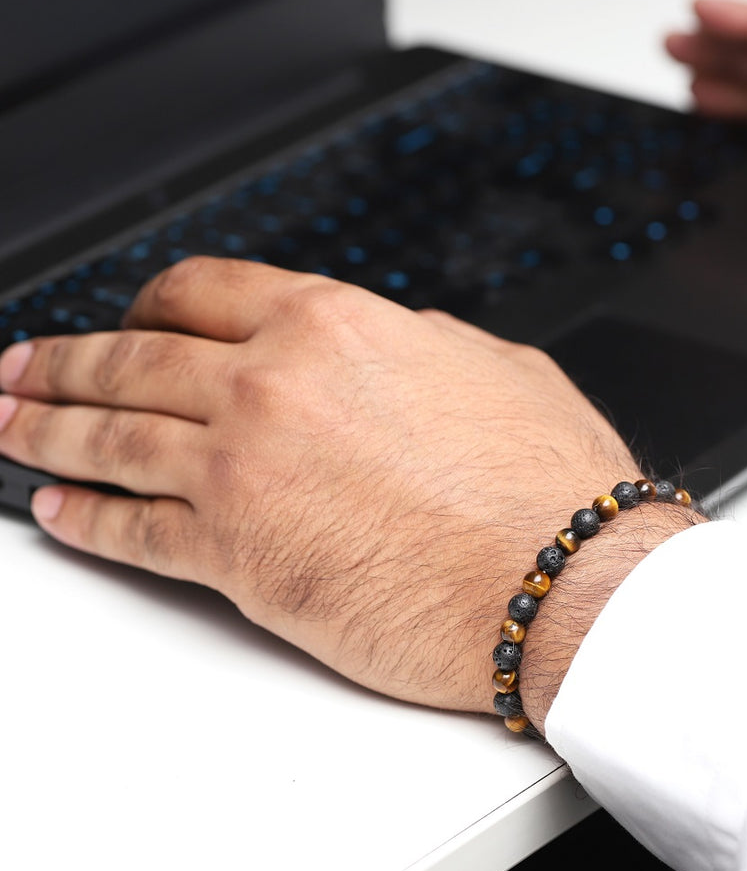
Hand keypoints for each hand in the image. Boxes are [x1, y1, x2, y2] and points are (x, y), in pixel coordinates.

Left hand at [0, 258, 690, 728]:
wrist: (566, 579)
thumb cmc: (546, 484)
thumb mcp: (494, 368)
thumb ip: (420, 347)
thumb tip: (397, 345)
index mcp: (335, 324)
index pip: (201, 291)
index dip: (149, 305)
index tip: (129, 323)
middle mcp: (274, 382)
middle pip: (131, 357)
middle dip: (64, 362)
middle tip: (23, 372)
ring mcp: (245, 467)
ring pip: (110, 436)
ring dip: (45, 432)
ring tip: (10, 431)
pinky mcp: (238, 557)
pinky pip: (132, 530)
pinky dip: (85, 521)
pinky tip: (61, 515)